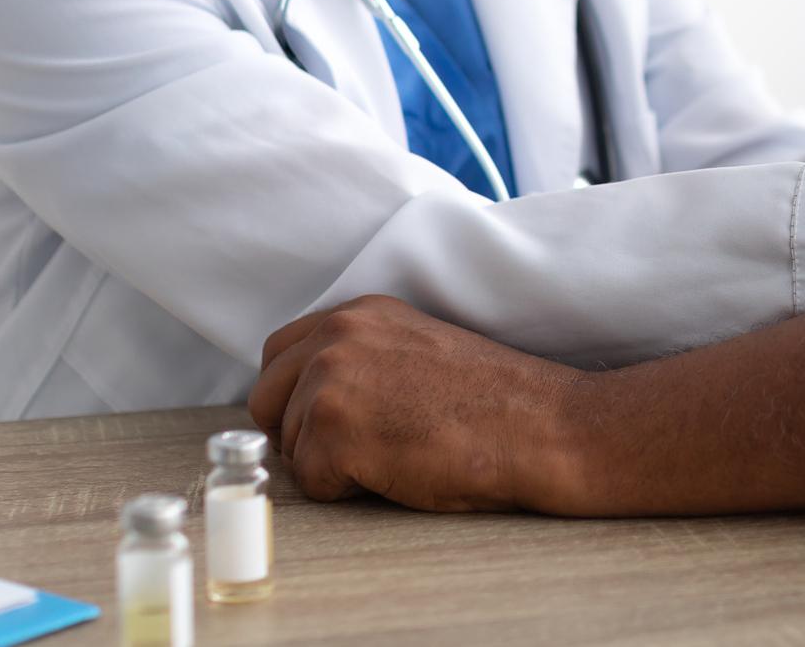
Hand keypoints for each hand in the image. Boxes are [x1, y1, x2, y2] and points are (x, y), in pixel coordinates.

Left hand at [248, 294, 589, 511]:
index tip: (331, 419)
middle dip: (298, 433)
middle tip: (357, 450)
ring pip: (288, 445)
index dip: (296, 396)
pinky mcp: (333, 428)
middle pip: (265, 399)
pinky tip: (396, 471)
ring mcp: (331, 379)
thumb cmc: (493, 402)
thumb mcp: (417, 351)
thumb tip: (309, 400)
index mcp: (361, 312)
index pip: (280, 352)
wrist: (539, 426)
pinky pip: (311, 482)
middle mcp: (338, 335)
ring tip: (394, 454)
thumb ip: (361, 358)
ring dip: (330, 463)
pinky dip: (347, 491)